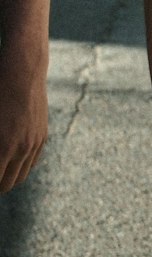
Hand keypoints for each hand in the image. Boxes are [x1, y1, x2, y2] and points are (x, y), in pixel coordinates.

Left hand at [0, 47, 47, 193]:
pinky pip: (32, 162)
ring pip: (20, 176)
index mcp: (3, 147)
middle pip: (7, 184)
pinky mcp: (42, 136)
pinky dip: (20, 166)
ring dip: (7, 178)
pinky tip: (9, 161)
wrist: (23, 72)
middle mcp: (21, 149)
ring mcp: (34, 143)